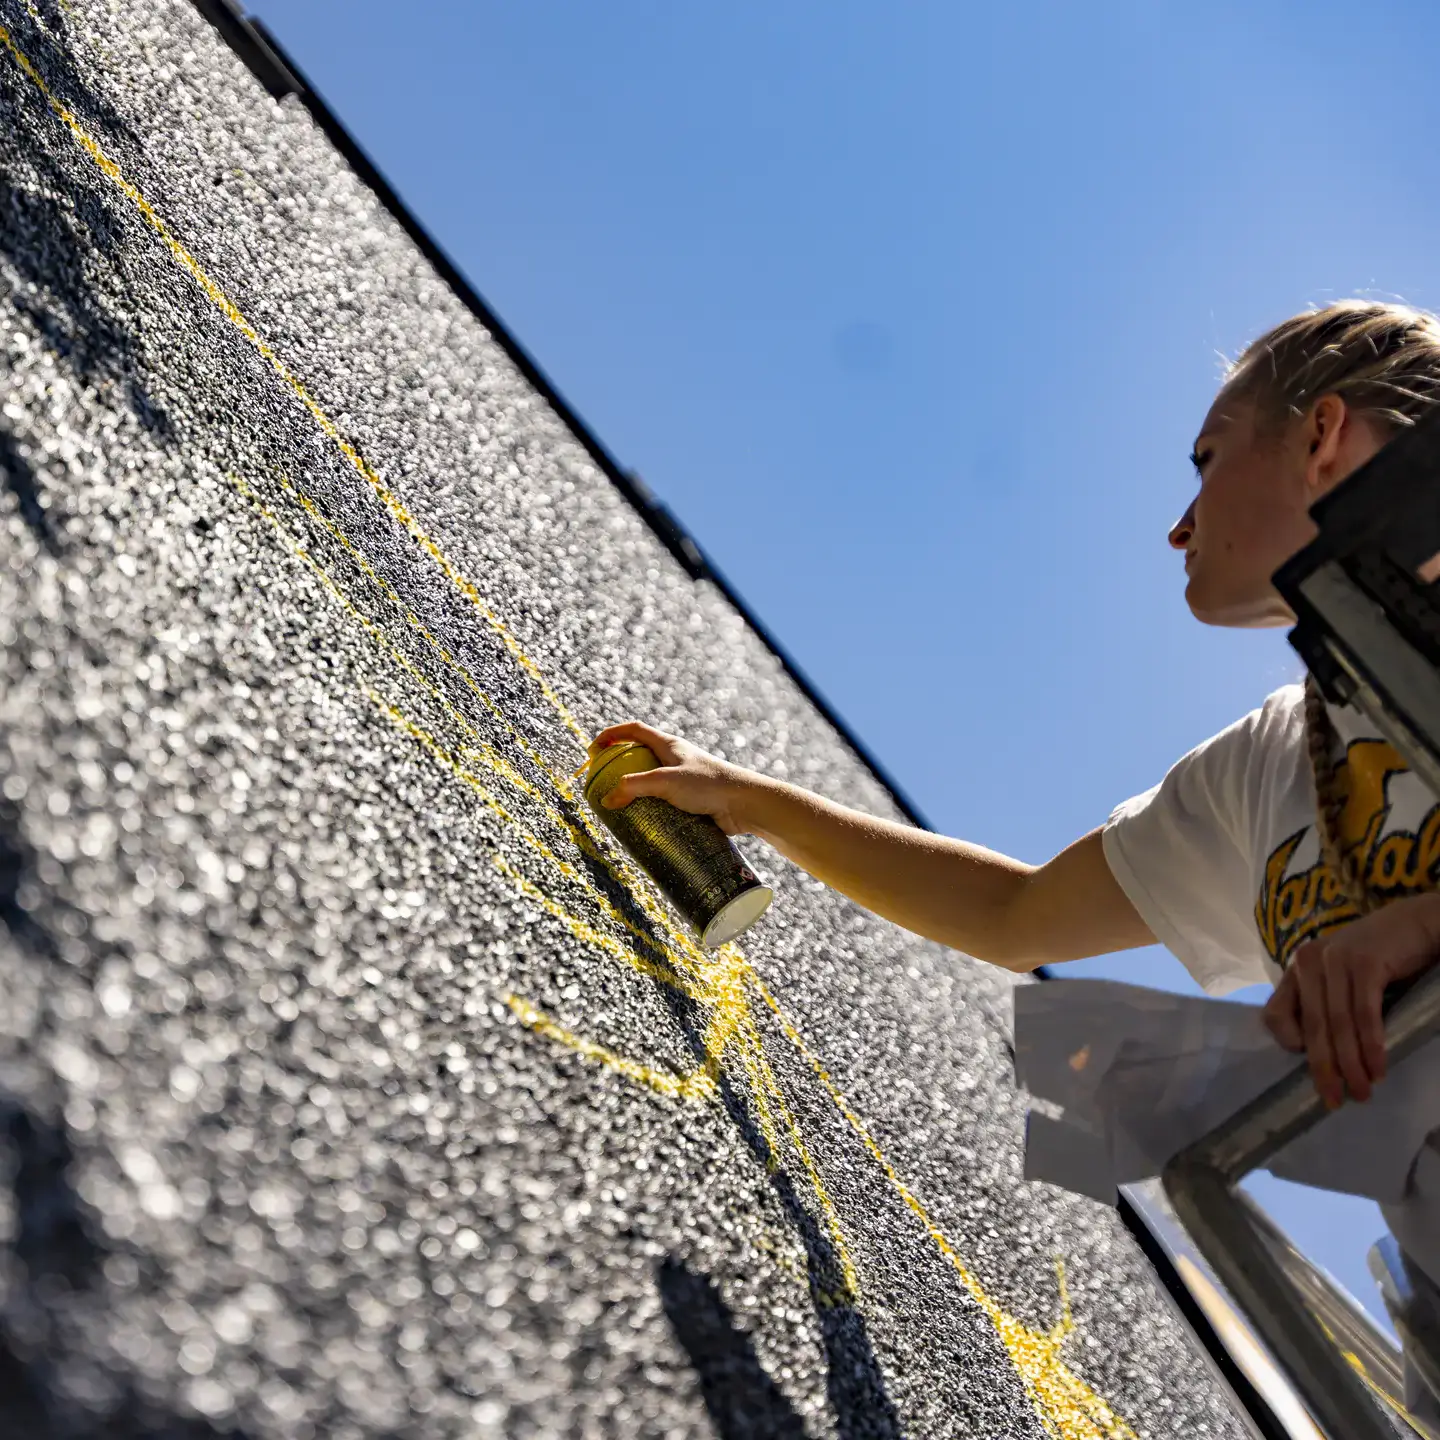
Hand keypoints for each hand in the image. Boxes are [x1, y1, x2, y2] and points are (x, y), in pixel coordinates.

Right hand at [587, 722, 769, 835]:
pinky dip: (649, 811)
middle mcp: (675, 759)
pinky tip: (642, 825)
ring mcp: (683, 780)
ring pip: (651, 784)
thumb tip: (607, 800)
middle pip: (639, 757)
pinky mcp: (690, 801)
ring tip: (618, 810)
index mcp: (669, 745)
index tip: (592, 751)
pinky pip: (663, 803)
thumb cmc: (710, 784)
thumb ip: (634, 787)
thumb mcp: (666, 781)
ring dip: (634, 794)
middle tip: (601, 785)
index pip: (633, 730)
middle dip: (618, 769)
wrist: (746, 805)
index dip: (610, 735)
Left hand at [1263, 891, 1439, 1107]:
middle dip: (1323, 1067)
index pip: (1276, 1012)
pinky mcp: (1364, 963)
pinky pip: (1364, 1014)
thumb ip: (1326, 1004)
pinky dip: (1371, 1045)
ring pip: (1338, 1024)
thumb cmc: (1380, 959)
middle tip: (1335, 1100)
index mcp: (1299, 968)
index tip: (1312, 1066)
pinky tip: (1378, 1068)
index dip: (1288, 1044)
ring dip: (1351, 1064)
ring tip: (1363, 1092)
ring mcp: (1335, 960)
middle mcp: (1309, 962)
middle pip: (1311, 1025)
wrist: (1418, 924)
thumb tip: (1318, 1053)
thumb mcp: (1342, 980)